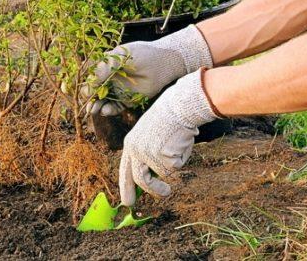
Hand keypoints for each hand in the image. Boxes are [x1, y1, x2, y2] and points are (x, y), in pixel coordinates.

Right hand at [84, 25, 212, 115]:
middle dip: (88, 99)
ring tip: (93, 110)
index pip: (89, 77)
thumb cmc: (141, 54)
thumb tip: (88, 83)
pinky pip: (115, 108)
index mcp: (105, 66)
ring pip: (102, 101)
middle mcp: (109, 79)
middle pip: (93, 92)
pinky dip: (109, 110)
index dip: (82, 84)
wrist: (164, 62)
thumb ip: (102, 69)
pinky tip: (106, 110)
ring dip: (96, 106)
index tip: (78, 91)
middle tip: (86, 104)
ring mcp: (118, 90)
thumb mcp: (119, 58)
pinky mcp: (128, 100)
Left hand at [118, 69, 219, 205]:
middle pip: (139, 179)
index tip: (126, 201)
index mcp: (130, 144)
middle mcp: (136, 150)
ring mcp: (149, 154)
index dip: (125, 186)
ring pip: (160, 176)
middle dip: (150, 192)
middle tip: (162, 195)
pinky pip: (175, 168)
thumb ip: (147, 155)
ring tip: (172, 176)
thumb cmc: (168, 120)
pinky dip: (181, 160)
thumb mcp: (149, 136)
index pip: (125, 170)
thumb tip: (151, 178)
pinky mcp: (163, 157)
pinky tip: (181, 144)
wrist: (178, 106)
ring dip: (166, 181)